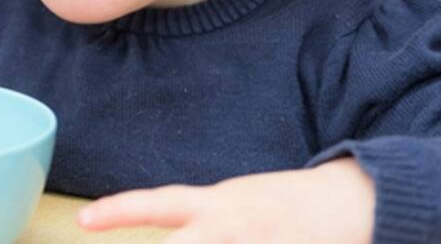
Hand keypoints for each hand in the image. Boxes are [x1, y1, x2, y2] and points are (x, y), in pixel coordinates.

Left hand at [78, 158, 374, 242]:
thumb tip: (165, 235)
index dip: (118, 211)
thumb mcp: (236, 205)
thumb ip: (199, 223)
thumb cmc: (287, 206)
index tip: (82, 219)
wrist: (357, 202)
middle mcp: (230, 227)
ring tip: (207, 241)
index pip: (157, 205)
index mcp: (218, 207)